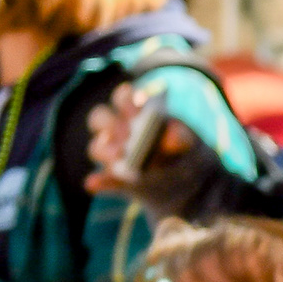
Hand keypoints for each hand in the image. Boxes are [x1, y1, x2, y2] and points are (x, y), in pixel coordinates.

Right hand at [85, 79, 197, 196]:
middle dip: (109, 123)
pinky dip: (98, 182)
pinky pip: (102, 181)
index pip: (123, 98)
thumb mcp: (188, 143)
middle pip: (100, 118)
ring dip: (104, 150)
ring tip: (118, 155)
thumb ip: (181, 137)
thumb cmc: (183, 152)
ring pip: (97, 148)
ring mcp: (113, 155)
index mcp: (135, 112)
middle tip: (123, 130)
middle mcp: (117, 130)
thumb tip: (170, 138)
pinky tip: (94, 183)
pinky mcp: (115, 180)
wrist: (187, 184)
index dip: (126, 97)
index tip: (138, 102)